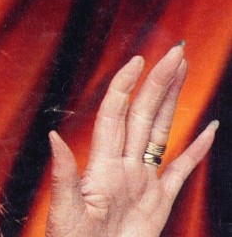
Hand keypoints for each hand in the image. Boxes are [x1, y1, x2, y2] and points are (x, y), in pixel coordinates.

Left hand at [46, 44, 217, 236]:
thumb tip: (52, 136)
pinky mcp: (159, 203)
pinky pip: (181, 170)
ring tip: (184, 72)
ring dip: (173, 102)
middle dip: (159, 82)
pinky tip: (208, 129)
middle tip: (176, 52)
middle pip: (144, 115)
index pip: (115, 114)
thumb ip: (63, 174)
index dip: (125, 86)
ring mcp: (143, 181)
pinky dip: (197, 150)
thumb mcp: (65, 210)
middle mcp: (124, 166)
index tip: (138, 59)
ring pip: (161, 132)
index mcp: (102, 165)